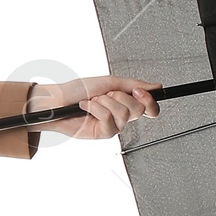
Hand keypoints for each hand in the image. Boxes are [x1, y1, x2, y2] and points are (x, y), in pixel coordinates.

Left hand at [26, 75, 160, 139]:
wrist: (58, 99)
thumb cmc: (78, 90)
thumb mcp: (110, 82)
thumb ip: (134, 85)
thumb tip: (157, 87)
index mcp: (125, 102)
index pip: (150, 108)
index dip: (150, 100)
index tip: (139, 91)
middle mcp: (121, 116)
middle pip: (139, 109)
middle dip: (120, 97)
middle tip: (105, 94)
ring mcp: (113, 126)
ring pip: (124, 114)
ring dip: (105, 102)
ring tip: (93, 101)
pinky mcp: (102, 134)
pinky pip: (109, 120)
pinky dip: (96, 109)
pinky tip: (86, 108)